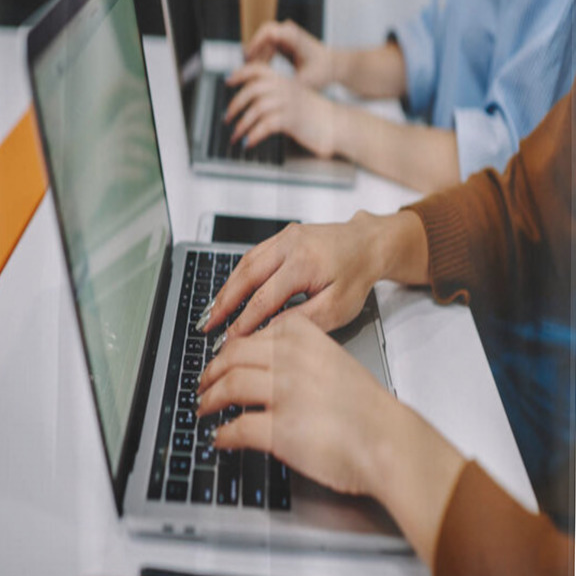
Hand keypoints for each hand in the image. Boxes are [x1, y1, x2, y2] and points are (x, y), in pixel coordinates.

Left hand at [197, 315, 396, 496]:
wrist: (387, 439)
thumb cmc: (368, 408)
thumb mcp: (334, 361)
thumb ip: (301, 356)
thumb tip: (269, 368)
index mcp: (303, 336)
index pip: (251, 336)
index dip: (229, 350)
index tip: (223, 359)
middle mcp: (289, 358)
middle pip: (231, 357)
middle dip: (210, 372)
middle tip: (203, 384)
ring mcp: (282, 392)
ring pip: (228, 386)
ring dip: (209, 399)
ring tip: (204, 407)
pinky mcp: (278, 428)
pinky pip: (236, 428)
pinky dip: (222, 434)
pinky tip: (221, 438)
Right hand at [203, 214, 383, 338]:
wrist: (368, 244)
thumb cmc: (357, 275)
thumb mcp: (338, 307)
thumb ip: (304, 320)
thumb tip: (272, 331)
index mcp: (304, 263)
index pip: (264, 298)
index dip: (244, 321)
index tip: (230, 339)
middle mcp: (290, 245)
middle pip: (246, 276)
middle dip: (223, 303)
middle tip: (207, 325)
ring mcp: (284, 237)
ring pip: (245, 264)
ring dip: (226, 288)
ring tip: (212, 311)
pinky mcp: (282, 236)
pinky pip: (253, 256)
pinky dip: (238, 275)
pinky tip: (230, 291)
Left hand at [224, 64, 336, 157]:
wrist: (339, 125)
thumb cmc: (318, 116)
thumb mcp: (297, 99)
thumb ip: (278, 96)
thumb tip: (255, 103)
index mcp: (286, 82)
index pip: (258, 70)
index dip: (240, 73)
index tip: (228, 80)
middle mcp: (286, 89)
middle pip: (252, 90)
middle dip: (235, 104)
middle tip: (227, 117)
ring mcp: (289, 104)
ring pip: (256, 109)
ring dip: (242, 124)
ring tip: (235, 135)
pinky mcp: (292, 121)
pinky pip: (265, 125)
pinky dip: (253, 135)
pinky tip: (249, 142)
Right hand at [244, 19, 333, 88]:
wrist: (334, 67)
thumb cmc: (322, 74)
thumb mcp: (304, 83)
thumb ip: (287, 86)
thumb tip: (271, 94)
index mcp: (293, 36)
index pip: (267, 32)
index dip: (255, 45)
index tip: (248, 62)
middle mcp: (288, 30)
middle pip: (261, 37)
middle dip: (253, 53)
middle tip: (245, 71)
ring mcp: (285, 34)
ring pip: (262, 42)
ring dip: (256, 58)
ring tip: (251, 76)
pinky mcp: (283, 42)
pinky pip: (266, 47)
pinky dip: (261, 59)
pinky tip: (259, 76)